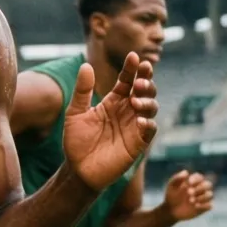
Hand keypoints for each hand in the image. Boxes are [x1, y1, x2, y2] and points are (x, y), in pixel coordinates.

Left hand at [62, 54, 157, 191]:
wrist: (77, 170)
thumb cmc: (76, 142)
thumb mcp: (75, 113)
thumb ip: (82, 91)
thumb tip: (85, 65)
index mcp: (113, 101)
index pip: (127, 80)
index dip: (131, 68)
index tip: (133, 57)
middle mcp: (127, 111)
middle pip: (144, 90)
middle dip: (145, 82)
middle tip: (138, 81)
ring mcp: (134, 126)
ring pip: (151, 107)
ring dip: (147, 100)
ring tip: (135, 99)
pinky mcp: (138, 143)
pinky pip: (149, 130)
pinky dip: (147, 123)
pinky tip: (138, 119)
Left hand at [163, 170, 213, 221]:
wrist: (171, 210)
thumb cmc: (171, 196)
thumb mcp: (172, 186)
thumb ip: (177, 178)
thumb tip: (186, 172)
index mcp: (193, 181)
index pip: (200, 177)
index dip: (196, 179)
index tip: (189, 183)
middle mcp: (200, 189)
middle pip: (208, 184)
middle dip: (200, 188)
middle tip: (189, 192)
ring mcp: (203, 198)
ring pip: (210, 194)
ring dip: (201, 197)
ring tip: (190, 201)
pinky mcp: (203, 208)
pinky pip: (210, 205)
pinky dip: (204, 206)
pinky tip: (195, 206)